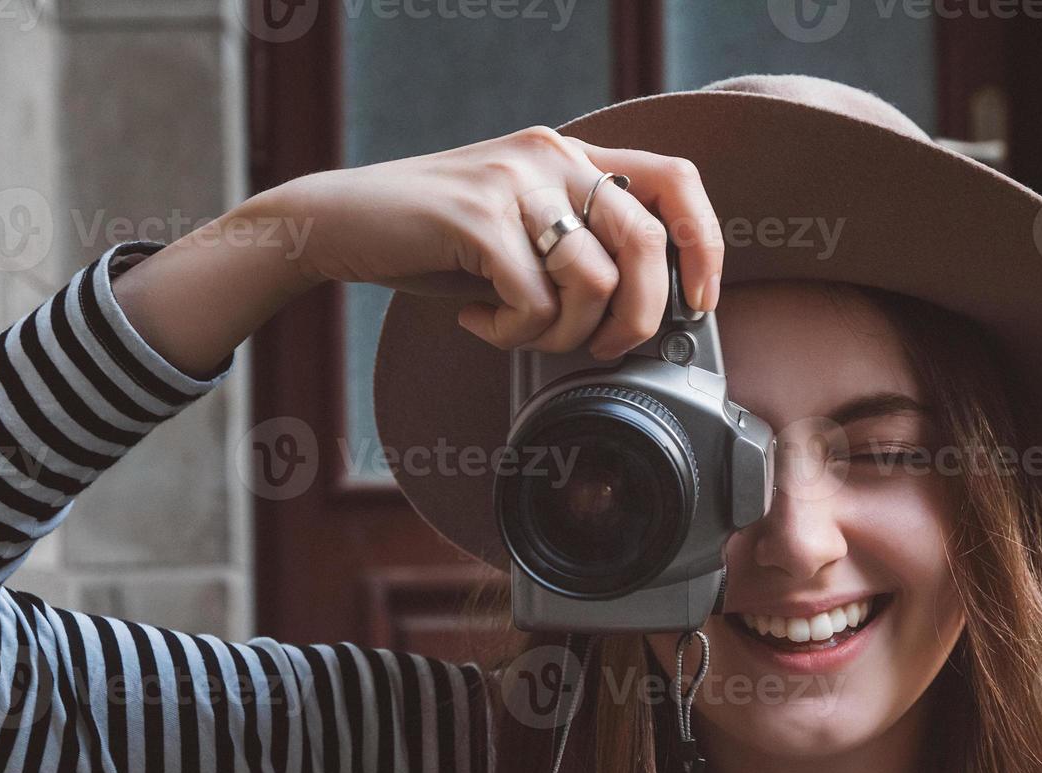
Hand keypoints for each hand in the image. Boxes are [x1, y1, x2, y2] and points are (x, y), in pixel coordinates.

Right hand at [285, 125, 725, 359]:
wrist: (338, 221)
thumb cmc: (432, 238)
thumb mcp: (518, 226)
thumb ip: (575, 242)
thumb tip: (641, 307)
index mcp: (568, 155)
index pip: (675, 180)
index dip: (703, 245)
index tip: (699, 300)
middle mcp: (550, 156)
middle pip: (646, 244)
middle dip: (635, 320)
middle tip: (598, 348)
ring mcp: (514, 183)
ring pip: (593, 283)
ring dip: (561, 334)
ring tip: (518, 331)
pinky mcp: (478, 219)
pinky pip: (534, 303)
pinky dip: (511, 334)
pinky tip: (479, 320)